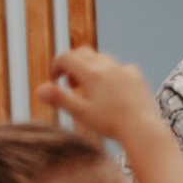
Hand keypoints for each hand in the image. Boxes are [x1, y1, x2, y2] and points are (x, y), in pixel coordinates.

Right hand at [37, 47, 161, 145]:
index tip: (54, 79)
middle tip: (71, 84)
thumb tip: (39, 90)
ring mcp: (124, 69)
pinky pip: (120, 67)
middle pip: (83, 53)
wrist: (143, 129)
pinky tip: (112, 87)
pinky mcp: (137, 76)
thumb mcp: (81, 113)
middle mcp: (107, 66)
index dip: (56, 66)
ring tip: (89, 88)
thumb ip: (60, 99)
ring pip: (101, 58)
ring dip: (90, 67)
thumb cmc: (111, 123)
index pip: (66, 57)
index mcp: (91, 73)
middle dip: (72, 65)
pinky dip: (111, 72)